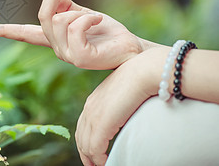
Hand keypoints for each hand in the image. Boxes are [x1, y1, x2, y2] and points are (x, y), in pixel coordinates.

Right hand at [0, 0, 146, 68]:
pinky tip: (98, 21)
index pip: (25, 34)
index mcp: (54, 38)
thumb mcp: (83, 14)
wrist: (132, 48)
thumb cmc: (108, 33)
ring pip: (60, 20)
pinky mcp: (80, 58)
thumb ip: (67, 6)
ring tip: (95, 18)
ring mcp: (66, 56)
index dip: (5, 30)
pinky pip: (75, 28)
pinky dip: (88, 18)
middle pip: (44, 16)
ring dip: (80, 12)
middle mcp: (56, 48)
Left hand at [75, 50, 157, 164]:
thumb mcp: (125, 95)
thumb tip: (126, 115)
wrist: (145, 71)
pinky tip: (107, 163)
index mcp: (93, 100)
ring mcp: (93, 114)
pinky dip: (99, 160)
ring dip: (93, 159)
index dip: (87, 142)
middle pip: (81, 137)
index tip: (94, 155)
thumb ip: (120, 106)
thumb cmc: (143, 79)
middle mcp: (89, 107)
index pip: (83, 126)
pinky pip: (95, 148)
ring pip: (86, 145)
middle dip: (86, 154)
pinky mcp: (101, 123)